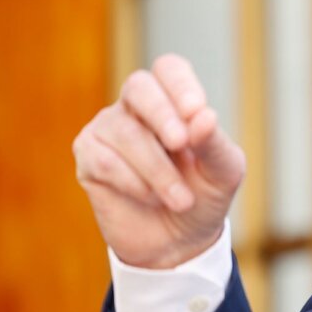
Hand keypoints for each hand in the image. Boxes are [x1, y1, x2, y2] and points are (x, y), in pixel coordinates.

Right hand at [73, 54, 245, 268]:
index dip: (180, 85)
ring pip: (124, 131)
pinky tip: (149, 197)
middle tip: (182, 144)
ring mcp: (109, 129)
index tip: (196, 111)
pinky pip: (103, 159)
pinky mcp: (88, 157)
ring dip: (157, 168)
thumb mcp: (223, 172)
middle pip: (139, 87)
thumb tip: (204, 116)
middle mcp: (138, 107)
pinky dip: (132, 181)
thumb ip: (214, 143)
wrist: (178, 241)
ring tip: (181, 199)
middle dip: (162, 114)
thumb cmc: (204, 194)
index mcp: (174, 100)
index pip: (169, 69)